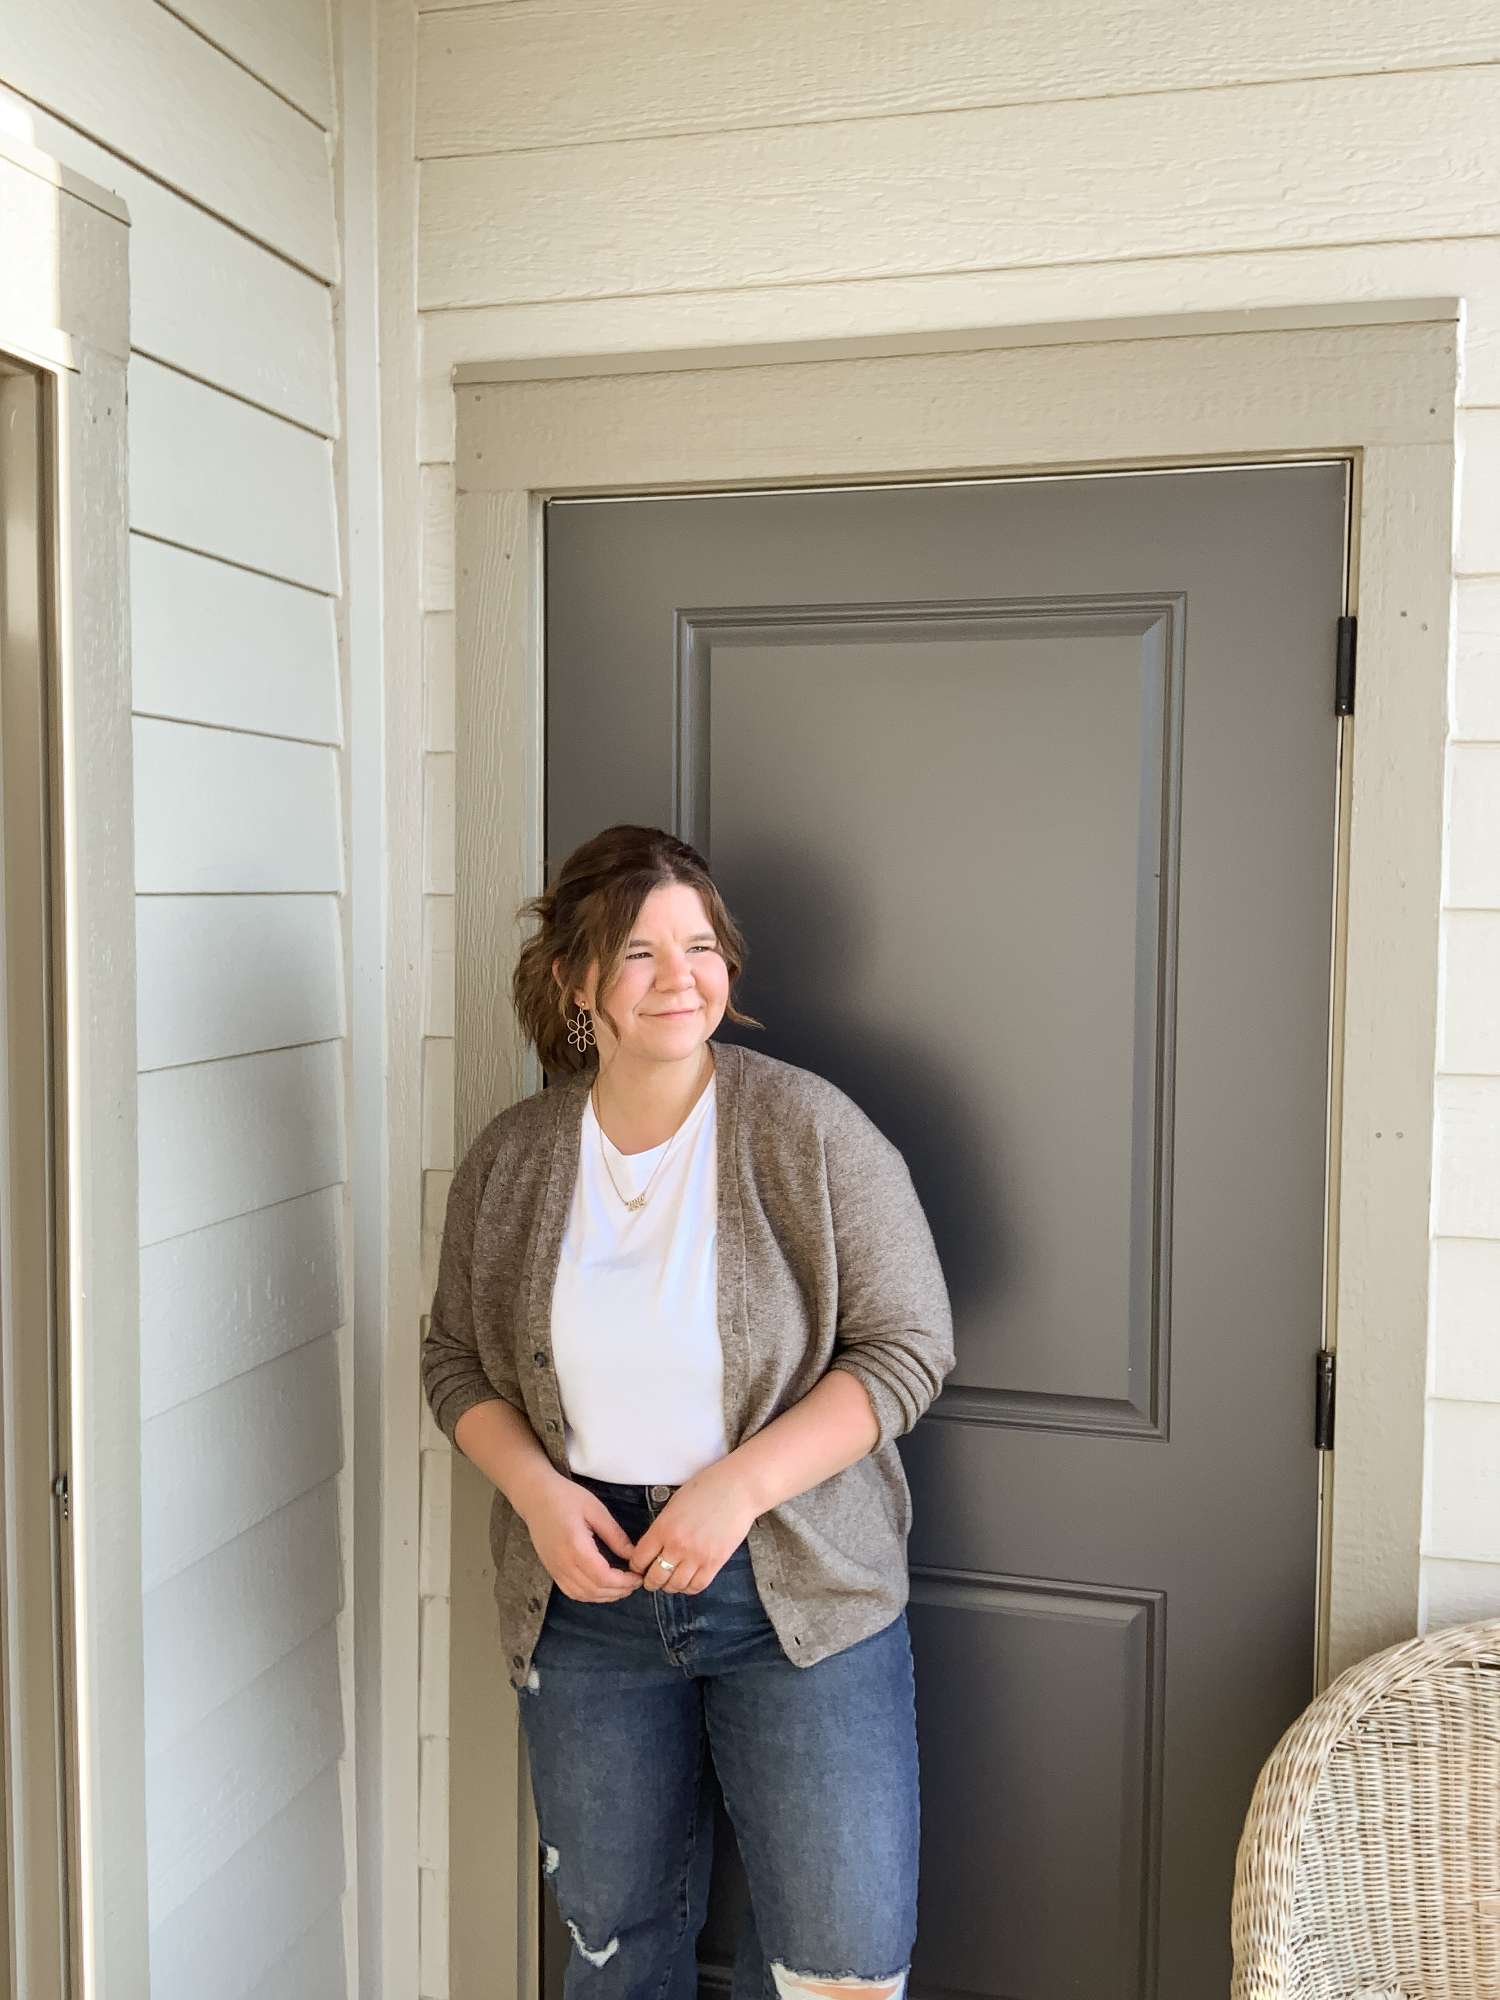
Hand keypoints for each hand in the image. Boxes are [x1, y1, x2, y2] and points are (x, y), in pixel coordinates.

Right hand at [518, 1470, 646, 1602]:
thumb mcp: (595, 1510)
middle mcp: (563, 1563)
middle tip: (635, 1583)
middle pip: (594, 1590)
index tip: (638, 1576)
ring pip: (583, 1595)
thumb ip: (615, 1535)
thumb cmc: (565, 1497)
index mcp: (576, 1547)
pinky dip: (589, 1595)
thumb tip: (633, 1555)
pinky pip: (571, 1592)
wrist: (535, 1497)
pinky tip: (602, 1588)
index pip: (603, 1576)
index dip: (623, 1582)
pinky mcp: (552, 1570)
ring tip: (622, 1588)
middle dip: (618, 1591)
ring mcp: (555, 1569)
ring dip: (605, 1596)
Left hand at [630, 1460, 761, 1593]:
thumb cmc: (707, 1488)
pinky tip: (688, 1581)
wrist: (738, 1488)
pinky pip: (697, 1586)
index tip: (640, 1566)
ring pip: (675, 1585)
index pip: (639, 1559)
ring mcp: (697, 1556)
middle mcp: (678, 1545)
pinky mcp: (715, 1562)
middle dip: (650, 1581)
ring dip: (670, 1586)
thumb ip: (662, 1526)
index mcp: (663, 1528)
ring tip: (671, 1580)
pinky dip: (689, 1587)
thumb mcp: (674, 1503)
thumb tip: (654, 1546)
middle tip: (652, 1578)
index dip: (637, 1565)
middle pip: (655, 1578)